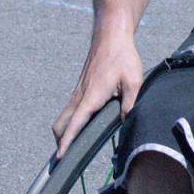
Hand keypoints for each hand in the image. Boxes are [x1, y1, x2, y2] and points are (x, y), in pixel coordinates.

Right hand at [52, 30, 142, 157]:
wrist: (111, 34)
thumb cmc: (122, 56)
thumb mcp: (134, 80)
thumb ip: (130, 103)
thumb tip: (126, 122)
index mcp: (92, 96)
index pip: (75, 124)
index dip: (66, 142)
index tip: (59, 157)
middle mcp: (80, 95)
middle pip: (60, 124)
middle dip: (60, 141)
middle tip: (66, 158)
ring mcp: (79, 91)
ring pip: (64, 116)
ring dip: (64, 131)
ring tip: (72, 147)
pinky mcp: (82, 87)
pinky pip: (70, 109)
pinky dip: (70, 121)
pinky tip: (82, 126)